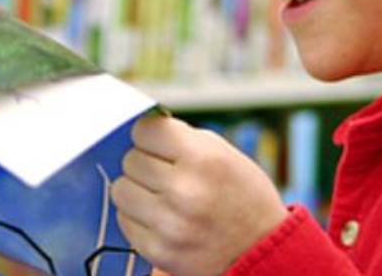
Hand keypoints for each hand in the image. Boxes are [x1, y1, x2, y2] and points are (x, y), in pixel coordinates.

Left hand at [112, 113, 289, 275]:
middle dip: (145, 163)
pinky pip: (125, 220)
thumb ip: (181, 139)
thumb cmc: (242, 195)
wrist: (261, 248)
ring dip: (136, 190)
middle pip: (130, 160)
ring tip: (160, 195)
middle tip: (165, 173)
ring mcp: (169, 224)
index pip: (144, 130)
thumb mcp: (223, 154)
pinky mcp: (158, 250)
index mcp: (203, 158)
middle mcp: (184, 191)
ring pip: (120, 190)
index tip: (157, 143)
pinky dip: (138, 217)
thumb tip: (139, 131)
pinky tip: (162, 217)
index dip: (149, 136)